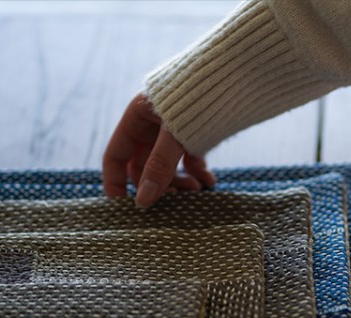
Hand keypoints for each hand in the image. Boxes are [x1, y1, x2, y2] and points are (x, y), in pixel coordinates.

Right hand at [102, 93, 214, 208]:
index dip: (116, 184)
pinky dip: (198, 174)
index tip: (124, 209)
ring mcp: (173, 132)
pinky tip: (209, 183)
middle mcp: (151, 126)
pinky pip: (190, 162)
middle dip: (157, 187)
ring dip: (180, 183)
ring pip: (167, 168)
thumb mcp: (175, 133)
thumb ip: (159, 166)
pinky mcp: (195, 136)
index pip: (116, 157)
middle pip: (143, 168)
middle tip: (174, 200)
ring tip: (197, 190)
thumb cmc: (198, 98)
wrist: (234, 74)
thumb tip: (143, 202)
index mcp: (136, 119)